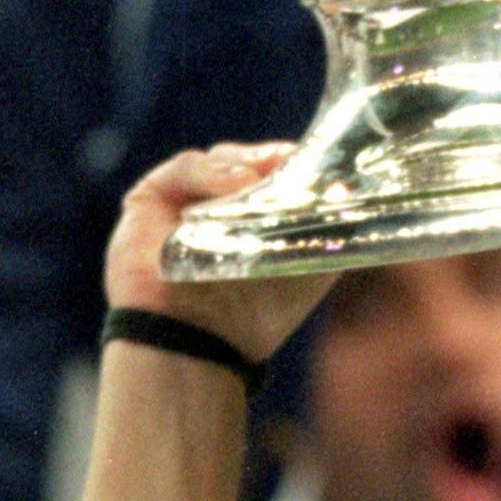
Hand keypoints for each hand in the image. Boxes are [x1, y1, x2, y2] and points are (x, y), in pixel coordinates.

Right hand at [102, 144, 332, 369]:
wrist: (203, 340)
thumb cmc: (258, 313)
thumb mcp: (311, 268)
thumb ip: (334, 232)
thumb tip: (351, 191)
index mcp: (254, 220)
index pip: (274, 174)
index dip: (294, 165)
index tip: (316, 164)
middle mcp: (219, 208)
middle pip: (249, 162)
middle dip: (271, 161)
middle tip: (291, 166)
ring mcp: (184, 201)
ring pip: (221, 161)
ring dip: (246, 165)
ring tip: (261, 179)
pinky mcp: (150, 197)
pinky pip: (185, 168)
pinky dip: (212, 172)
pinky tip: (235, 183)